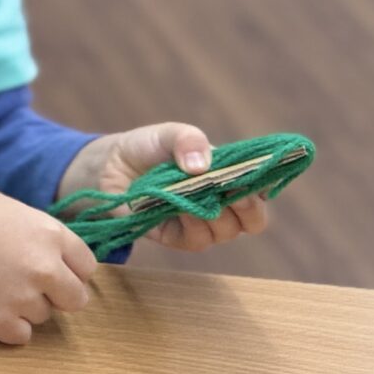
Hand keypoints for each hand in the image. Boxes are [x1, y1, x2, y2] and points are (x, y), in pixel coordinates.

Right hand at [0, 178, 96, 345]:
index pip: (87, 267)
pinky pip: (19, 336)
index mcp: (51, 235)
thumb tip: (51, 255)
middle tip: (28, 287)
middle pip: (76, 300)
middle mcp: (46, 268)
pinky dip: (5, 327)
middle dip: (56, 296)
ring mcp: (23, 296)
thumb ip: (39, 235)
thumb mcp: (12, 210)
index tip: (52, 272)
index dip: (69, 271)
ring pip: (43, 317)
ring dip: (24, 308)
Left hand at [58, 122, 270, 252]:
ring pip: (227, 230)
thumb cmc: (146, 148)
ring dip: (214, 213)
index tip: (258, 178)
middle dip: (247, 207)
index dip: (266, 186)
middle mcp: (222, 203)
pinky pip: (197, 240)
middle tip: (231, 192)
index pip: (262, 188)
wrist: (108, 167)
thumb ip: (188, 140)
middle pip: (253, 219)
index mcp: (229, 177)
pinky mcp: (178, 238)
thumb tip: (203, 166)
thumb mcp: (168, 134)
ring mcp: (202, 223)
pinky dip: (192, 224)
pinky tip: (179, 208)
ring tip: (195, 194)